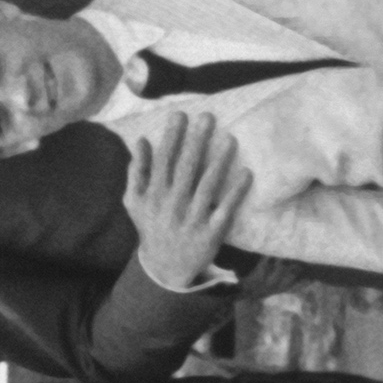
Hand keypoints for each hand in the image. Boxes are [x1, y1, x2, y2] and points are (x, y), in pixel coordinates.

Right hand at [126, 102, 250, 290]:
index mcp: (154, 195)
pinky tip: (246, 172)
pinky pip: (225, 209)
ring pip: (207, 186)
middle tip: (208, 117)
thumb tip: (141, 140)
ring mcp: (192, 219)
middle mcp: (172, 205)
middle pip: (186, 168)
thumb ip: (137, 171)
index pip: (163, 160)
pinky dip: (236, 192)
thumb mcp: (135, 201)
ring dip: (219, 161)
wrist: (164, 269)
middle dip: (197, 141)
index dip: (172, 137)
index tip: (181, 114)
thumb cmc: (151, 227)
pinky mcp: (211, 233)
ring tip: (231, 138)